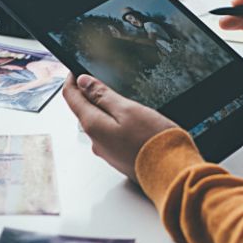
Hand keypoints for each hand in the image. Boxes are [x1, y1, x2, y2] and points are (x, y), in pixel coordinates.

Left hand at [62, 74, 177, 180]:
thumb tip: (82, 82)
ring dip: (104, 110)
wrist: (171, 173)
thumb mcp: (128, 109)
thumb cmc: (153, 141)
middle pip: (84, 111)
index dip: (72, 80)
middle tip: (100, 80)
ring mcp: (107, 152)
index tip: (76, 70)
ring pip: (99, 124)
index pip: (71, 97)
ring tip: (120, 99)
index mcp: (93, 125)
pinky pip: (111, 136)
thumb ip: (103, 96)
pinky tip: (132, 121)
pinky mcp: (119, 158)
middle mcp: (95, 141)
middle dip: (88, 95)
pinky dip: (116, 124)